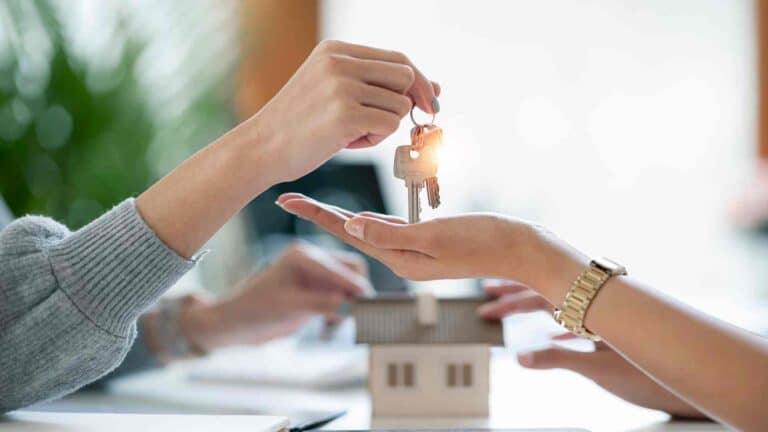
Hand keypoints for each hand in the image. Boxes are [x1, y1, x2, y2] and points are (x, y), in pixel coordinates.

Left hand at [181, 242, 371, 349]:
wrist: (236, 325)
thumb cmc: (255, 310)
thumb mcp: (290, 307)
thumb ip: (322, 303)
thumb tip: (352, 305)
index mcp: (302, 255)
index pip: (340, 266)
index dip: (354, 285)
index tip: (368, 302)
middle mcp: (312, 260)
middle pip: (349, 271)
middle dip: (354, 293)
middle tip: (355, 315)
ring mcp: (314, 276)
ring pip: (347, 286)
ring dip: (348, 305)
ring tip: (335, 325)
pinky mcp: (315, 292)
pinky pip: (339, 298)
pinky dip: (340, 311)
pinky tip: (328, 327)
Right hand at [249, 40, 439, 181]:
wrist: (262, 147)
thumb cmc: (299, 124)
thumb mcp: (332, 90)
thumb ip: (377, 84)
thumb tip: (432, 88)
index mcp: (336, 50)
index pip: (397, 58)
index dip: (418, 82)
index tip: (427, 102)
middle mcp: (340, 63)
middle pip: (406, 77)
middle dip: (407, 103)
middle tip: (384, 123)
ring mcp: (342, 87)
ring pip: (399, 106)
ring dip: (383, 126)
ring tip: (351, 133)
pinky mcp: (345, 115)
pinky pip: (388, 126)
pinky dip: (374, 140)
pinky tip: (346, 142)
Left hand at [275, 193, 586, 303]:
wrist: (520, 248)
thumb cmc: (484, 241)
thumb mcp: (436, 237)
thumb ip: (394, 234)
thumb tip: (354, 227)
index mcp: (399, 258)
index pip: (348, 234)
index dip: (316, 215)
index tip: (287, 200)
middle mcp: (402, 258)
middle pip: (351, 233)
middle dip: (319, 216)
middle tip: (289, 197)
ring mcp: (414, 252)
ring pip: (367, 232)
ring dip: (340, 218)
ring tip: (314, 205)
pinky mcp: (428, 242)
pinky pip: (389, 230)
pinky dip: (369, 220)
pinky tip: (359, 216)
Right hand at [479, 281, 706, 418]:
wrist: (686, 379)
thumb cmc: (647, 375)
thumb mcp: (597, 369)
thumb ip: (558, 360)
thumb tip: (520, 357)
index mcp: (589, 306)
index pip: (540, 292)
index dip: (511, 295)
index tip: (487, 297)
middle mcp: (593, 305)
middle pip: (544, 293)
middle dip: (514, 295)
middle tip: (486, 298)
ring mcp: (599, 318)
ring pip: (556, 306)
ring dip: (530, 307)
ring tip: (505, 308)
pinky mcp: (606, 334)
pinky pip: (572, 323)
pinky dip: (553, 327)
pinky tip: (545, 335)